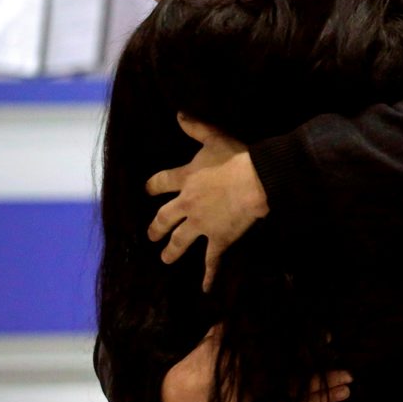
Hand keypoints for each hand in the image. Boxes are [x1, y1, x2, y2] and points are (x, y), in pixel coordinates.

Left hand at [146, 115, 269, 290]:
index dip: (152, 187)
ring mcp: (201, 225)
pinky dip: (208, 275)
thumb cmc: (237, 158)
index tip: (147, 190)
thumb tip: (179, 113)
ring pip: (180, 241)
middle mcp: (187, 205)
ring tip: (165, 258)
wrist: (256, 181)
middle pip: (164, 219)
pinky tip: (204, 288)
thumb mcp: (215, 138)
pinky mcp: (219, 239)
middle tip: (150, 235)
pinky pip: (211, 260)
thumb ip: (196, 127)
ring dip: (172, 251)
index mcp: (185, 179)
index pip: (160, 183)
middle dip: (156, 228)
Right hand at [161, 325, 351, 401]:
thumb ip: (241, 325)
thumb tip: (267, 299)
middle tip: (349, 375)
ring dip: (321, 400)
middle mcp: (255, 391)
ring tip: (344, 394)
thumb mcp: (219, 337)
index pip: (287, 359)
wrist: (179, 396)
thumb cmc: (203, 361)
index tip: (329, 340)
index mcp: (249, 368)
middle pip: (298, 385)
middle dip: (325, 381)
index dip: (309, 351)